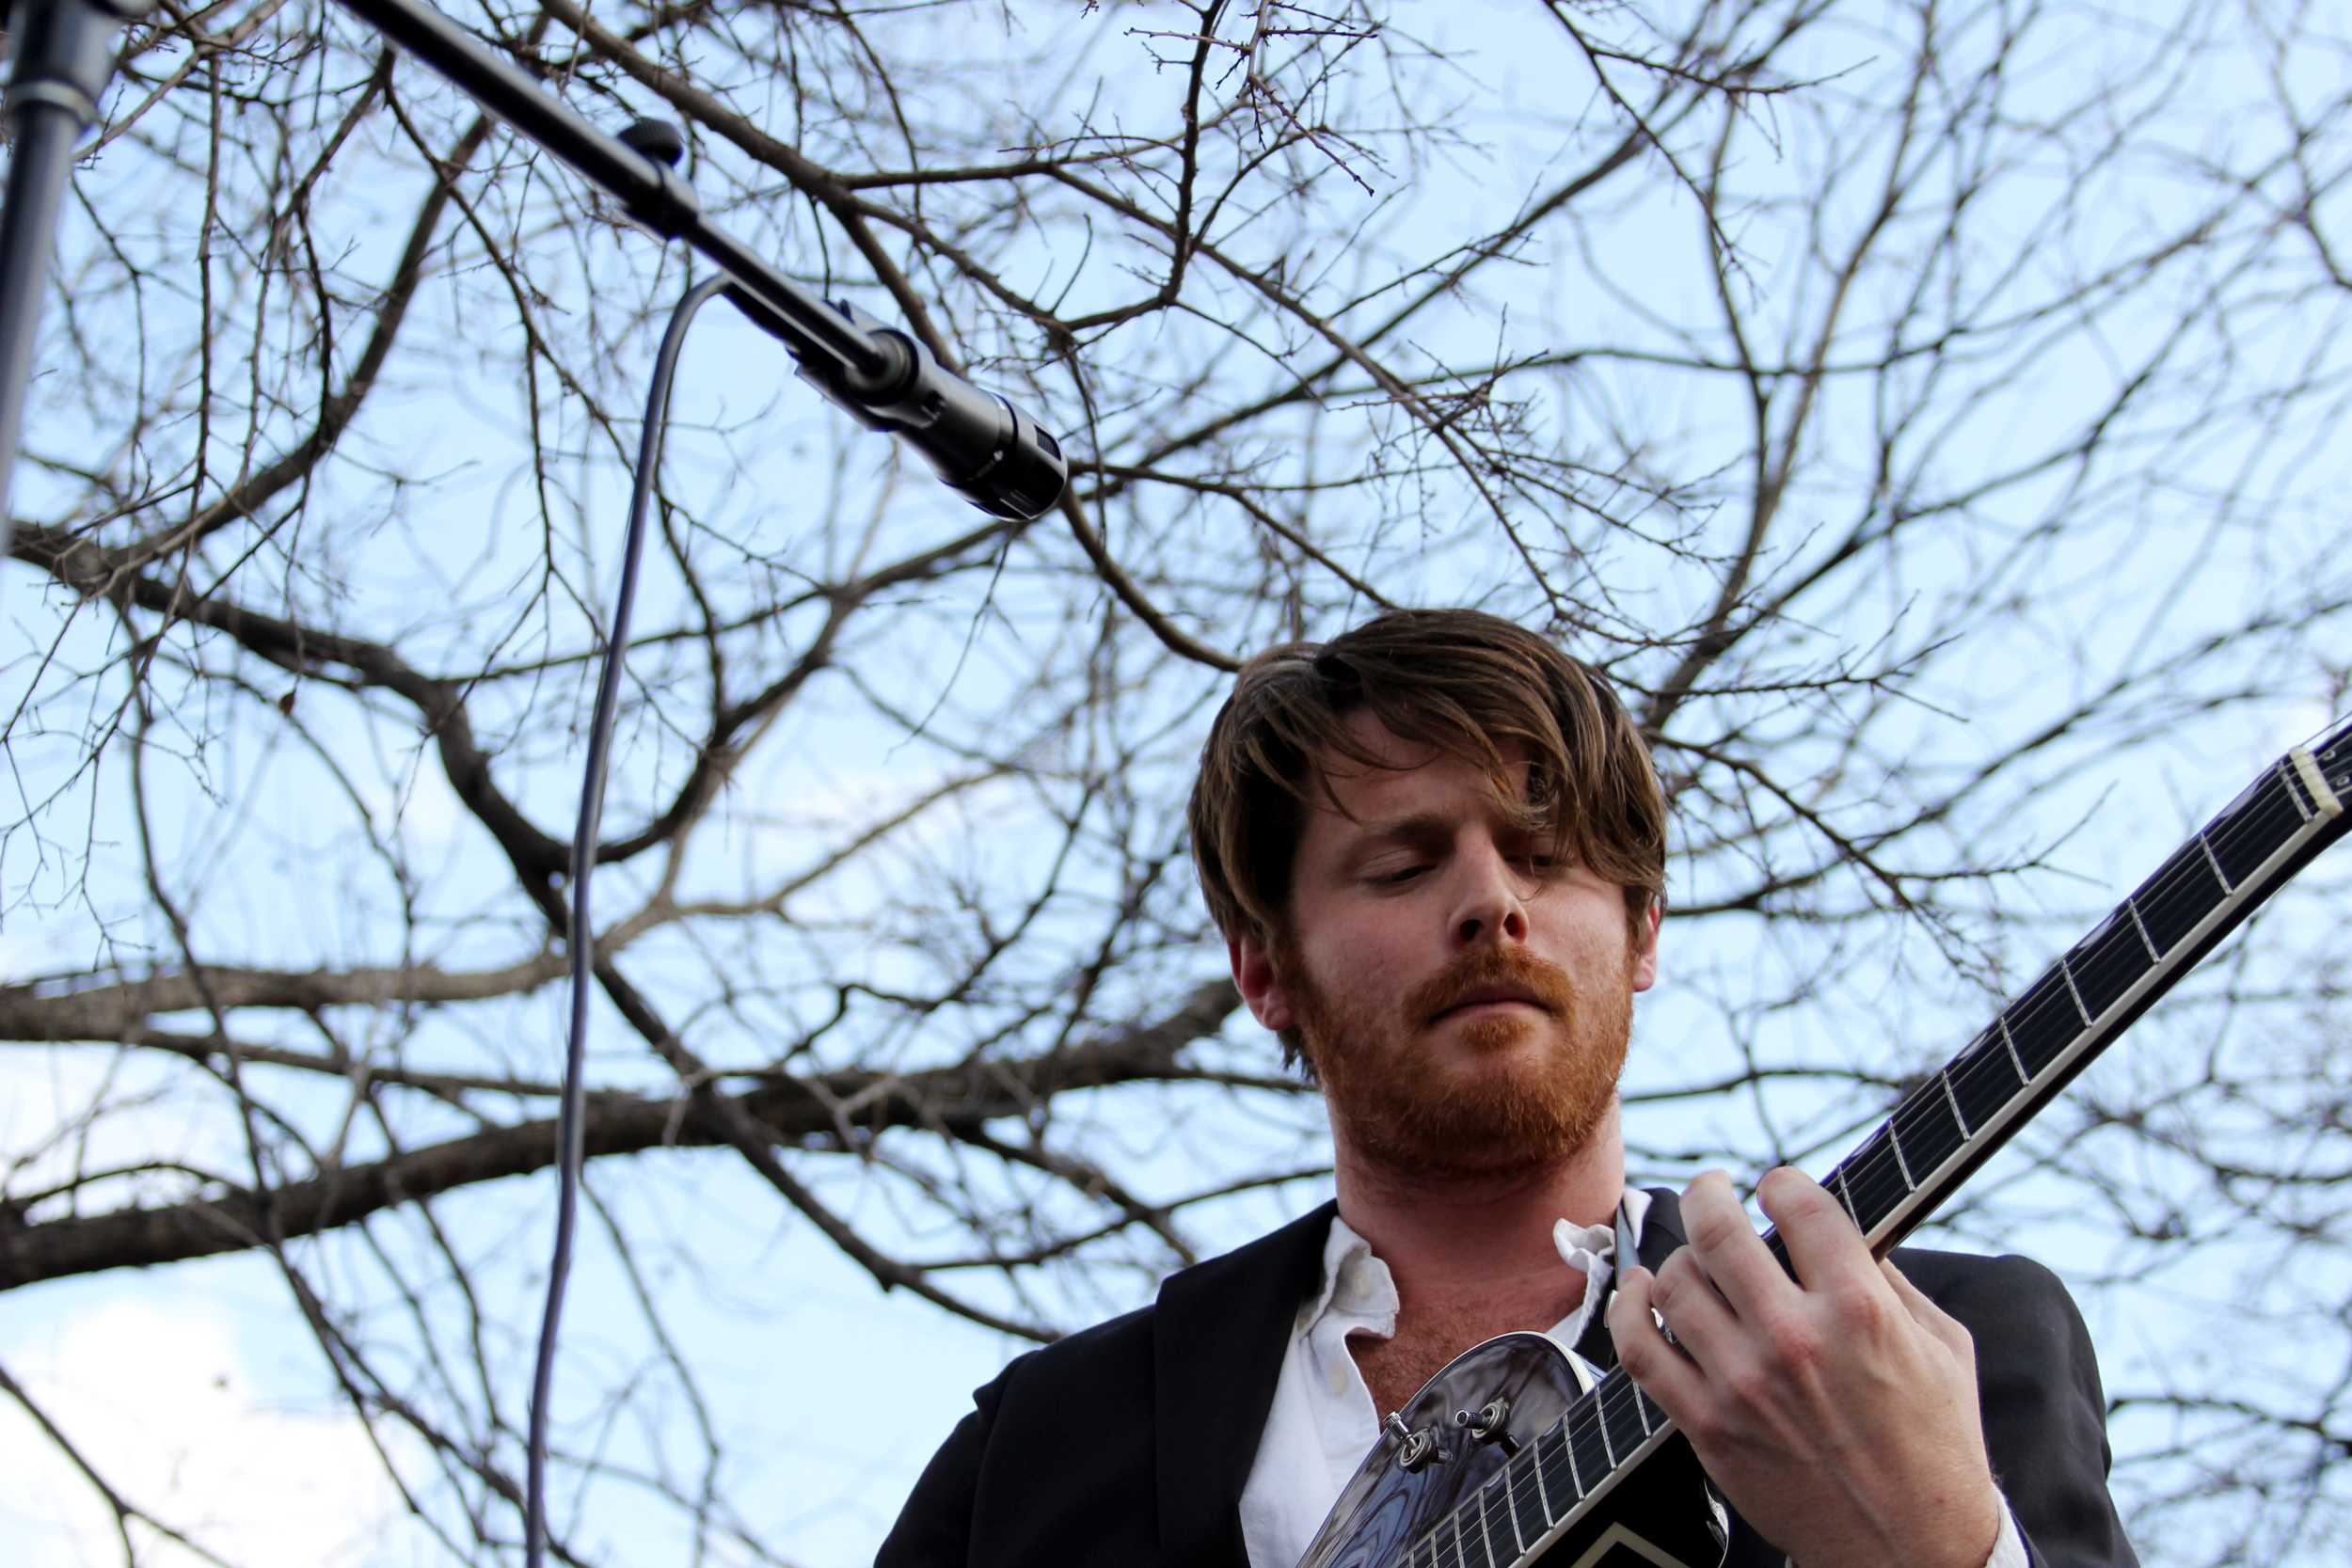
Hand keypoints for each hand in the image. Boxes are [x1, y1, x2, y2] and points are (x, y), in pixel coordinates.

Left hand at [1607, 1169, 2004, 1567]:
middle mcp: (1795, 1339)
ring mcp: (1742, 1383)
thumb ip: (1891, 1279)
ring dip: (1680, 1257)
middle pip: (1717, 1229)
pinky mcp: (1706, 1424)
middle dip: (1709, 1193)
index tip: (1776, 1187)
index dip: (1781, 1183)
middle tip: (1713, 1190)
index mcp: (1861, 1310)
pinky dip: (1629, 1308)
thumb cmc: (1936, 1446)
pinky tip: (1642, 1291)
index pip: (1799, 1204)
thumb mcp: (1942, 1347)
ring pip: (1674, 1281)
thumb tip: (1839, 1228)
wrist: (1911, 1547)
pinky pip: (1638, 1349)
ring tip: (1695, 1258)